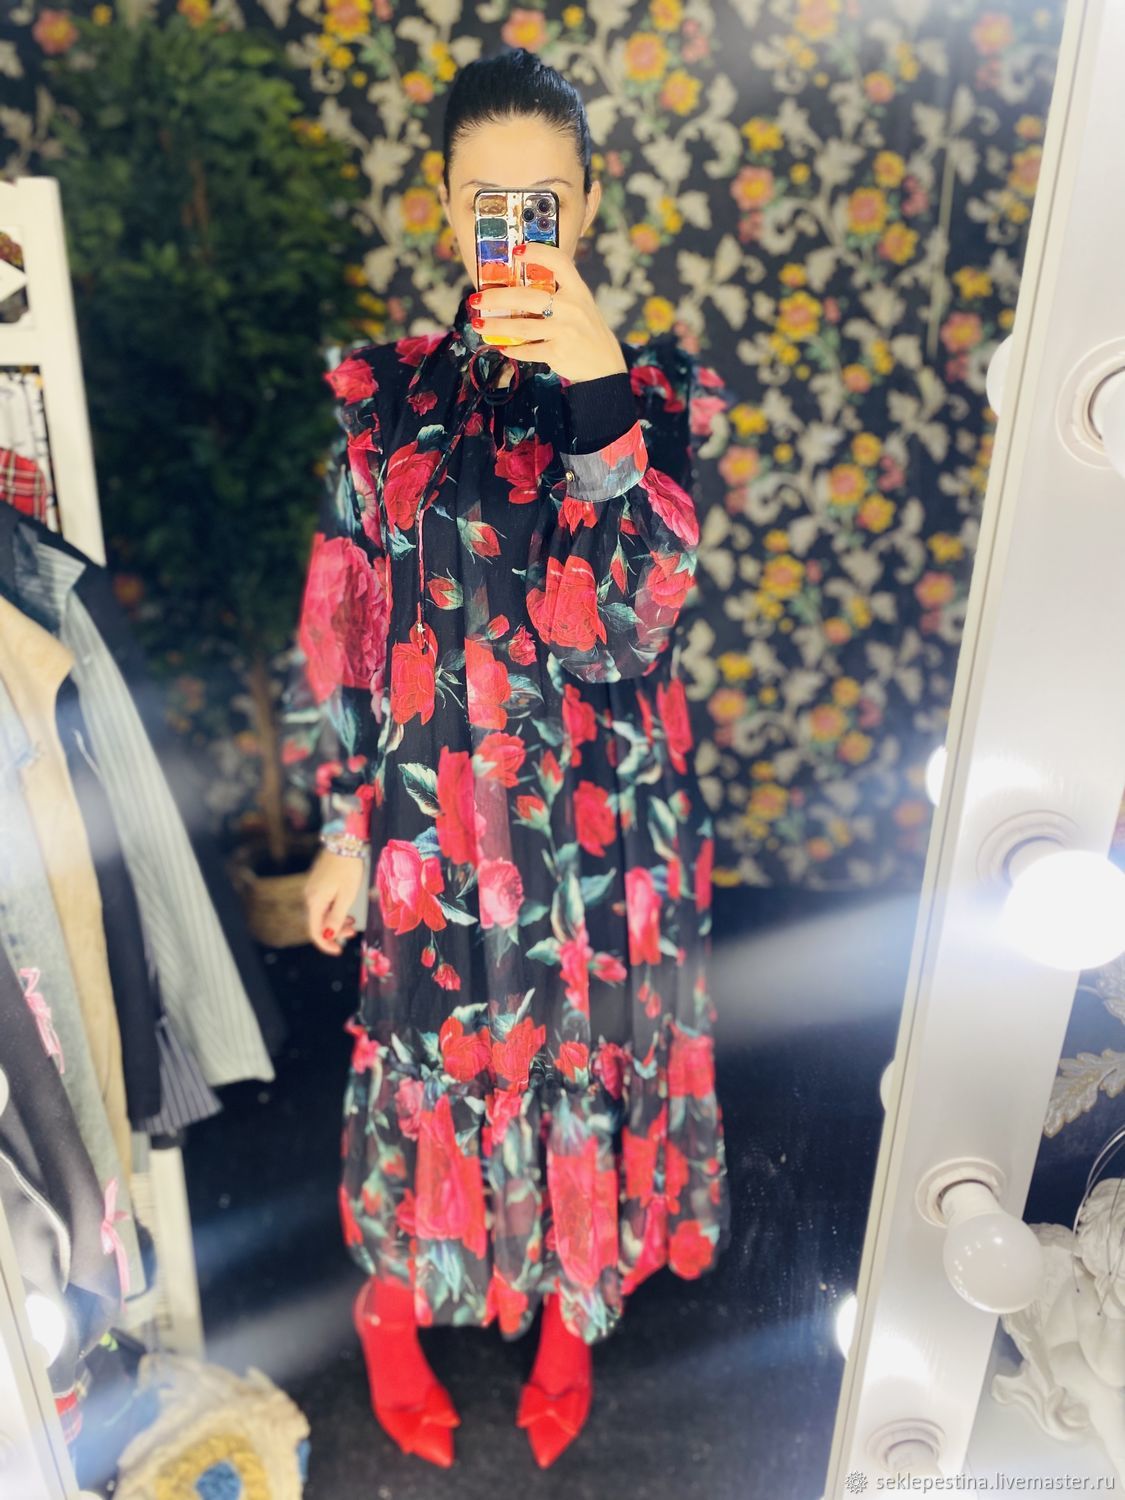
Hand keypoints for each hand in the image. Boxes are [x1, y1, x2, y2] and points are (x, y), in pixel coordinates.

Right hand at [304, 847, 366, 954]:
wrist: (343, 841)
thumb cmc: (348, 868)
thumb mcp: (346, 895)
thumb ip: (336, 917)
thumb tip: (328, 936)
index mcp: (315, 901)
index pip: (315, 931)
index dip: (325, 944)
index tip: (338, 951)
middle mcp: (309, 896)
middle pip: (318, 923)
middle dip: (335, 932)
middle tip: (353, 932)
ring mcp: (311, 888)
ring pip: (321, 913)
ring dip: (335, 921)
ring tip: (353, 922)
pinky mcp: (316, 882)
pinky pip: (322, 903)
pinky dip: (333, 910)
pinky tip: (345, 910)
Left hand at [470, 242, 627, 383]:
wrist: (605, 365)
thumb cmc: (585, 331)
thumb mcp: (580, 305)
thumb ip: (557, 294)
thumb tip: (515, 289)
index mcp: (578, 290)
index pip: (559, 261)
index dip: (537, 253)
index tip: (515, 252)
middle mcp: (572, 308)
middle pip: (527, 297)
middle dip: (497, 298)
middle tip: (476, 299)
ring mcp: (565, 331)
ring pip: (522, 326)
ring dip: (496, 326)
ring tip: (479, 324)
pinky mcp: (558, 352)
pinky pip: (528, 350)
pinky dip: (512, 349)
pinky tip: (502, 347)